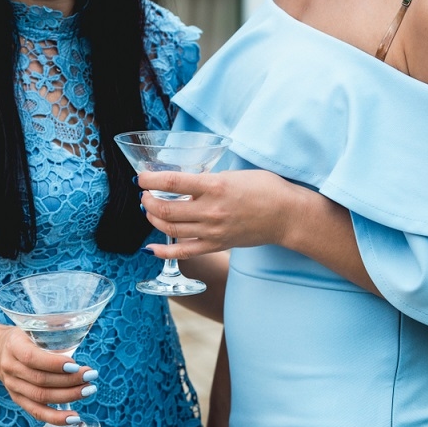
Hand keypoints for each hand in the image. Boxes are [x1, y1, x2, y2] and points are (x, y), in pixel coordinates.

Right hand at [0, 327, 97, 425]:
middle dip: (70, 380)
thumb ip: (52, 332)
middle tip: (91, 376)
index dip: (54, 364)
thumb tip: (78, 333)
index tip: (75, 365)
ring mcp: (13, 386)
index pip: (31, 357)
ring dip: (68, 395)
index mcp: (14, 346)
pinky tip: (74, 417)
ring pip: (41, 396)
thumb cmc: (24, 337)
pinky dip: (56, 417)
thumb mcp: (33, 328)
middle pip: (40, 379)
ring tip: (88, 390)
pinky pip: (37, 412)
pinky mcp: (18, 399)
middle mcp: (10, 367)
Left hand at [137, 169, 304, 258]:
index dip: (149, 179)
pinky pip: (184, 251)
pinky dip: (164, 250)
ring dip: (153, 218)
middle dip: (148, 200)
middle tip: (145, 194)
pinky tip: (152, 247)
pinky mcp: (216, 245)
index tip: (141, 177)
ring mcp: (212, 231)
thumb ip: (208, 180)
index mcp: (215, 186)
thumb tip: (186, 184)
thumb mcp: (233, 174)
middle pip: (165, 208)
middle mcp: (210, 210)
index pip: (171, 181)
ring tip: (150, 210)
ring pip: (170, 228)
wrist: (287, 215)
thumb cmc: (266, 189)